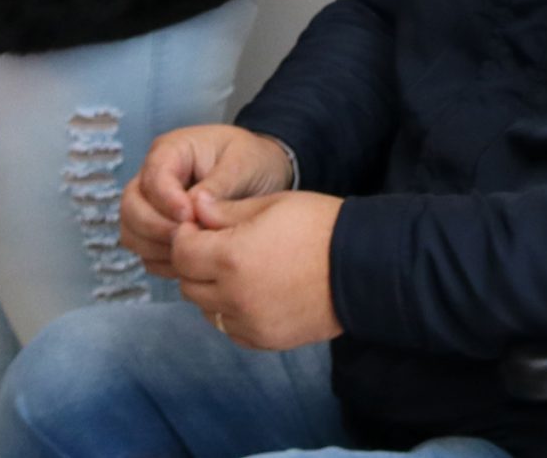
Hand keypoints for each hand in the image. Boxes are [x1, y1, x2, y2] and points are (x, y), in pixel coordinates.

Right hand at [123, 125, 295, 274]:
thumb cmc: (251, 160)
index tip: (190, 217)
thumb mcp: (243, 163)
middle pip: (131, 206)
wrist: (262, 175)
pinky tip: (188, 263)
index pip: (153, 177)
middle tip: (189, 239)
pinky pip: (144, 251)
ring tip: (191, 253)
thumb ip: (218, 183)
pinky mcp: (157, 230)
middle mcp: (154, 177)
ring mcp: (152, 205)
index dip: (166, 201)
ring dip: (155, 247)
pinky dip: (160, 260)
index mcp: (172, 150)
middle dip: (155, 227)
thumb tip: (193, 206)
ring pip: (131, 231)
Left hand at [170, 189, 344, 350]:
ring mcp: (250, 323)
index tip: (200, 226)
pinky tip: (254, 292)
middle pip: (188, 284)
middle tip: (218, 247)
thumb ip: (227, 211)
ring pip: (206, 309)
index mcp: (232, 257)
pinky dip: (232, 312)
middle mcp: (234, 296)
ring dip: (212, 290)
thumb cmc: (321, 226)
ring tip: (239, 270)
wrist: (364, 266)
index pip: (182, 252)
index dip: (186, 235)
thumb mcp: (273, 205)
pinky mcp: (265, 340)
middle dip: (196, 263)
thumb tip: (196, 208)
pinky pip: (231, 329)